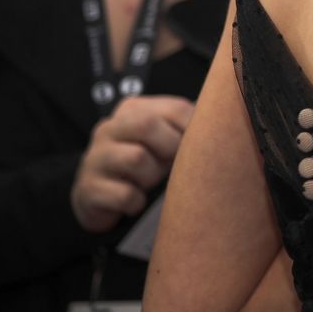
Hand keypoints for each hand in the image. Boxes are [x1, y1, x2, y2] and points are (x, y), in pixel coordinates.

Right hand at [71, 95, 195, 232]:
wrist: (98, 196)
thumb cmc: (144, 163)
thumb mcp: (164, 140)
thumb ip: (187, 127)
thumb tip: (225, 126)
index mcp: (133, 109)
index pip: (175, 108)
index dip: (193, 131)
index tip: (197, 149)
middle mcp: (109, 128)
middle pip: (147, 125)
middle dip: (170, 149)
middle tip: (173, 166)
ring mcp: (94, 157)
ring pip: (136, 158)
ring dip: (152, 177)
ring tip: (150, 183)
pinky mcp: (87, 188)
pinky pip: (124, 194)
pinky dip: (137, 202)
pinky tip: (135, 203)